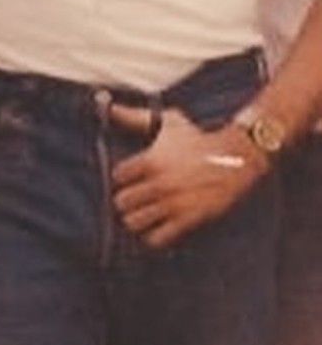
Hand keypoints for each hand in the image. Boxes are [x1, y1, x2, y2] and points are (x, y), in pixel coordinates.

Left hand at [110, 104, 268, 248]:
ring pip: (134, 222)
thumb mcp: (167, 122)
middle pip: (121, 202)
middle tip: (133, 197)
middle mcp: (159, 184)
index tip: (128, 176)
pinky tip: (155, 227)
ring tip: (141, 212)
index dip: (121, 177)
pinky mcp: (188, 218)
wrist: (235, 156)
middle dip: (124, 200)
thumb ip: (134, 116)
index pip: (117, 177)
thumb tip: (109, 106)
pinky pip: (157, 238)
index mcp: (150, 161)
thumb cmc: (197, 138)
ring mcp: (173, 203)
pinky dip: (152, 235)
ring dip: (134, 218)